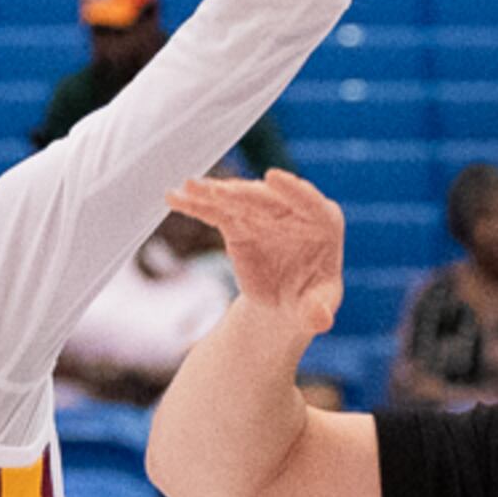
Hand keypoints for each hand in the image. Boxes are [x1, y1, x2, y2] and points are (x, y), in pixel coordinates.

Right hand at [170, 171, 346, 332]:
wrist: (284, 304)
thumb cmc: (310, 299)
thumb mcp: (317, 307)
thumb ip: (319, 311)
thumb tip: (320, 320)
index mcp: (323, 222)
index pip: (309, 202)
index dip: (292, 189)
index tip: (273, 177)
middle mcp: (293, 210)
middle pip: (267, 197)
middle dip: (243, 194)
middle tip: (220, 192)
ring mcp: (263, 212)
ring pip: (238, 199)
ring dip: (213, 193)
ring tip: (189, 188)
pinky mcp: (238, 221)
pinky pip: (216, 211)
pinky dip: (195, 205)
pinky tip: (174, 198)